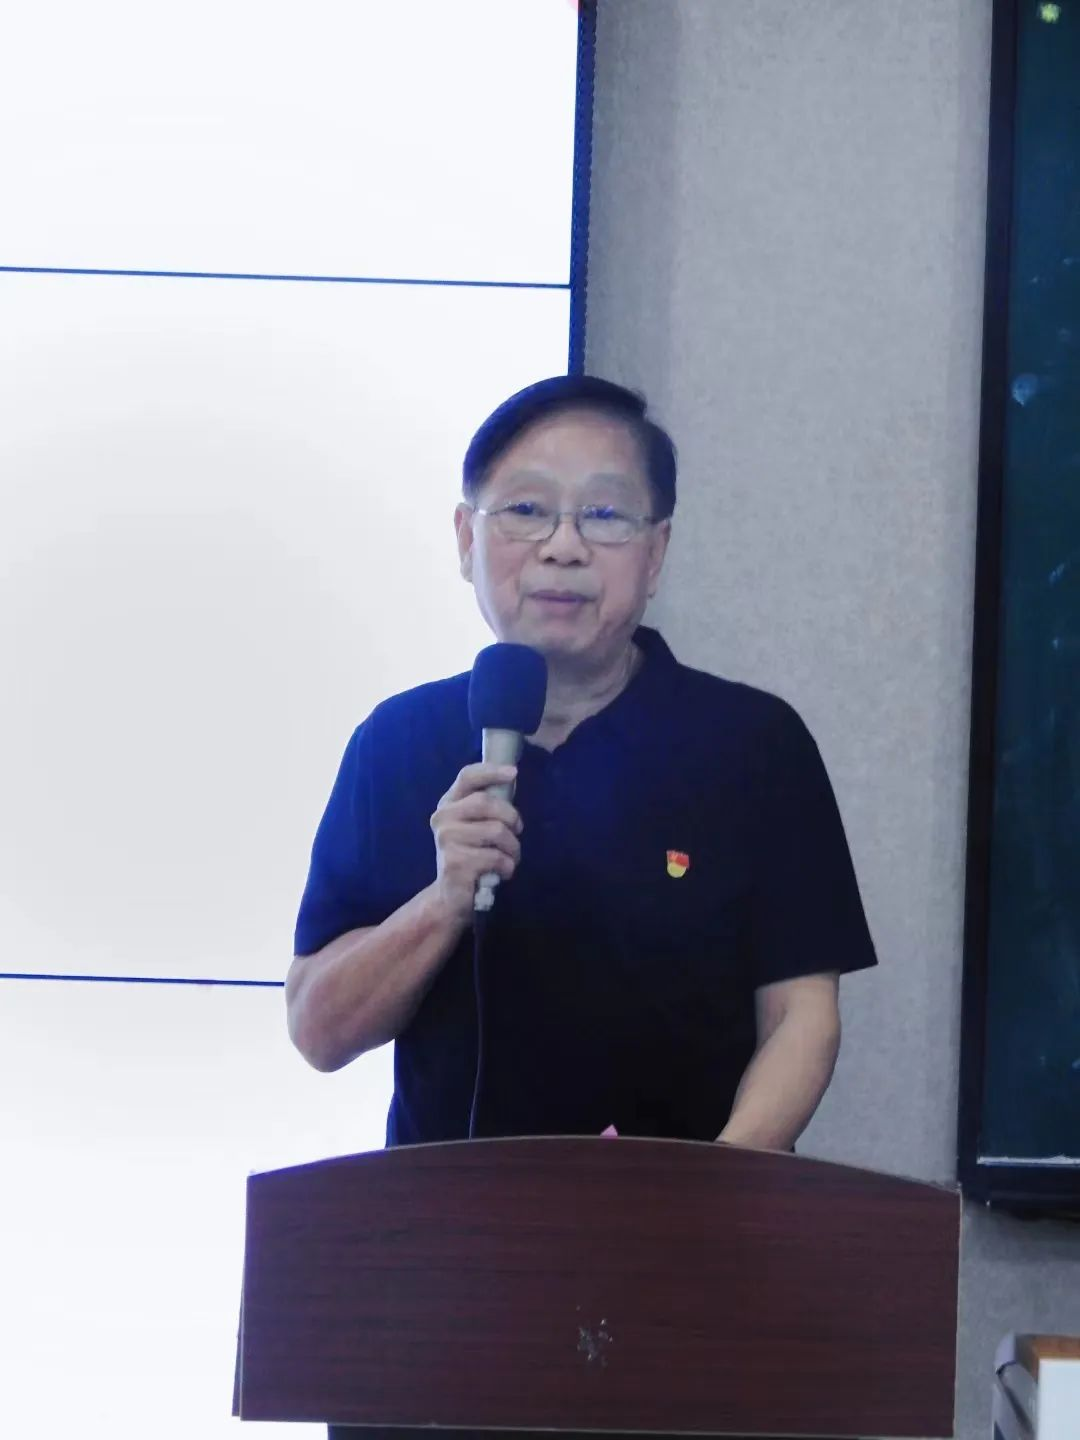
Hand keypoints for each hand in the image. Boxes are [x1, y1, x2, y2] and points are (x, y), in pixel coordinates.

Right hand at [429, 763, 522, 925]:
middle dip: (511, 818)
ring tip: (510, 857)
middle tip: (517, 833)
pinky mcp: (455, 863)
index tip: (514, 773)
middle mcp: (442, 818)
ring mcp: (446, 840)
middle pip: (486, 802)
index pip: (467, 777)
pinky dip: (508, 867)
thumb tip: (512, 777)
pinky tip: (502, 873)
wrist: (451, 896)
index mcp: (448, 804)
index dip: (491, 772)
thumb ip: (488, 804)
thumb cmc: (471, 855)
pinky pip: (496, 857)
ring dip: (513, 847)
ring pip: (497, 831)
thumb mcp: (476, 825)